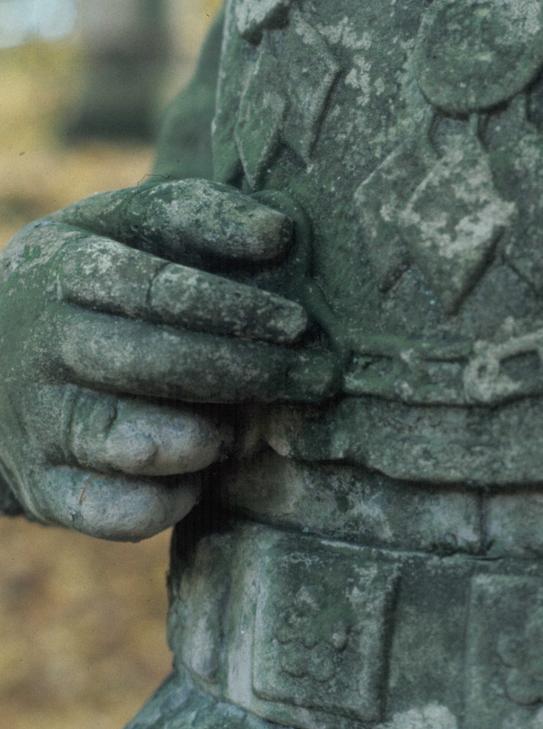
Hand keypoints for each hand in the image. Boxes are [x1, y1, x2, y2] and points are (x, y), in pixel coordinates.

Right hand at [0, 179, 335, 541]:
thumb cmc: (94, 280)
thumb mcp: (125, 226)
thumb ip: (198, 217)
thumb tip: (278, 233)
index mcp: (66, 268)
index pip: (158, 288)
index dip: (235, 307)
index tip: (298, 323)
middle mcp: (45, 345)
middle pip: (156, 363)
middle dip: (248, 372)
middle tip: (316, 377)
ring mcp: (39, 421)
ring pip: (133, 442)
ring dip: (204, 439)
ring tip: (238, 429)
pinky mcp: (43, 487)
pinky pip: (117, 512)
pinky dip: (170, 499)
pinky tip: (198, 472)